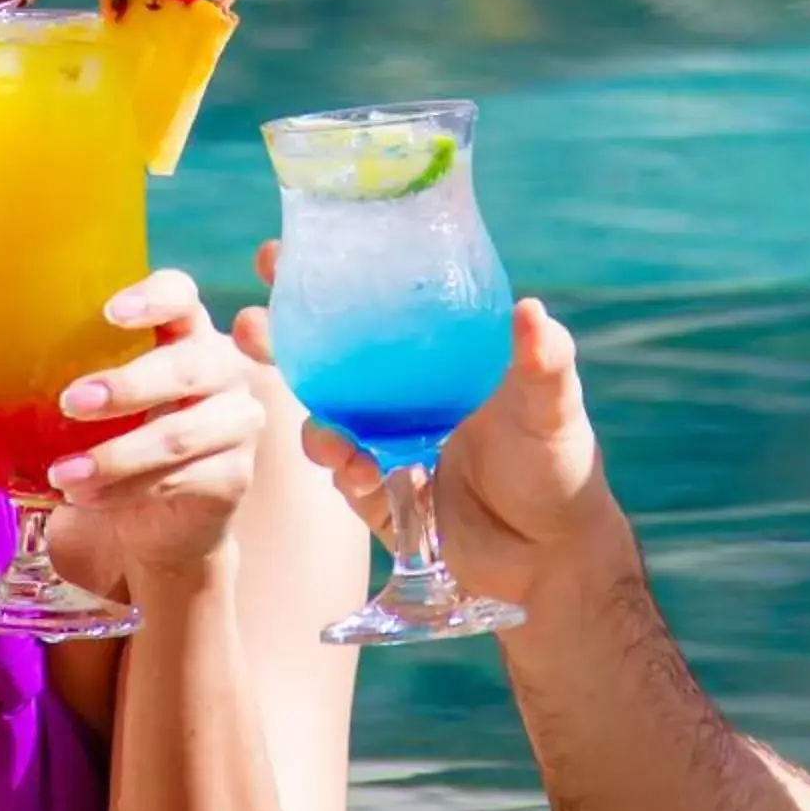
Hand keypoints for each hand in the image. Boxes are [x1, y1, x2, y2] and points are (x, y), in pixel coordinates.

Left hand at [44, 268, 267, 573]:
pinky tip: (86, 497)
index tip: (110, 312)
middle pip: (190, 364)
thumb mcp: (82, 396)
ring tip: (64, 473)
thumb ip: (33, 364)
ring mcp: (236, 422)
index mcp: (183, 330)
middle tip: (71, 402)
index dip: (154, 297)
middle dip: (131, 384)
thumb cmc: (111, 437)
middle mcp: (221, 368)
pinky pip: (180, 479)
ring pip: (182, 433)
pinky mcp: (232, 476)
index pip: (181, 295)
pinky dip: (127, 490)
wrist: (151, 521)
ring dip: (118, 454)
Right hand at [235, 242, 610, 605]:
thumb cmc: (558, 467)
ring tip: (328, 435)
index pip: (371, 304)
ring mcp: (385, 446)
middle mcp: (400, 396)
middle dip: (279, 338)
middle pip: (325, 358)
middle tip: (251, 325)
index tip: (281, 251)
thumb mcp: (552, 407)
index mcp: (434, 357)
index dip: (324, 276)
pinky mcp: (380, 497)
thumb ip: (543, 362)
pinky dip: (346, 474)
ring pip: (325, 422)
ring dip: (314, 423)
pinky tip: (362, 475)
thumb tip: (531, 310)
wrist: (551, 560)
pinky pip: (347, 479)